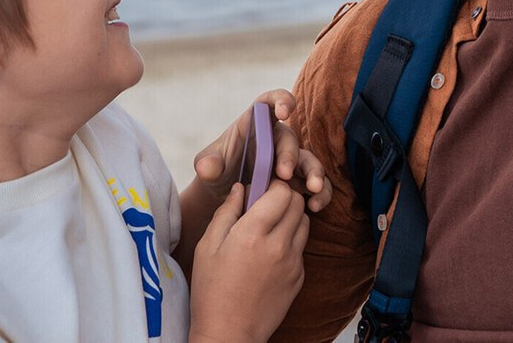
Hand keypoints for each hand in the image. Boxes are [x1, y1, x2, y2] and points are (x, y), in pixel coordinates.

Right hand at [189, 182, 309, 342]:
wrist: (230, 334)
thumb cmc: (211, 291)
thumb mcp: (207, 247)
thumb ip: (226, 212)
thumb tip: (241, 188)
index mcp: (253, 233)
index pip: (281, 191)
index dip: (273, 184)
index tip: (261, 188)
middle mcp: (279, 245)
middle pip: (298, 203)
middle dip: (284, 197)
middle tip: (266, 205)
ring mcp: (293, 262)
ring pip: (305, 223)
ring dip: (291, 217)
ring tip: (269, 228)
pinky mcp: (299, 277)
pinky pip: (301, 247)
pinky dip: (291, 241)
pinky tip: (270, 252)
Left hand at [192, 89, 330, 213]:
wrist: (225, 197)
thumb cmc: (219, 172)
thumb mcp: (208, 166)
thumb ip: (207, 164)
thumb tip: (208, 167)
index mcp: (256, 124)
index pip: (270, 102)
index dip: (281, 101)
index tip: (284, 112)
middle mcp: (277, 139)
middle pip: (290, 139)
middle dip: (289, 155)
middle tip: (283, 175)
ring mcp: (291, 161)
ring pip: (310, 161)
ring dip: (315, 173)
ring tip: (313, 190)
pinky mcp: (299, 182)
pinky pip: (318, 184)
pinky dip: (321, 193)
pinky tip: (314, 206)